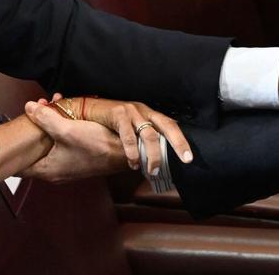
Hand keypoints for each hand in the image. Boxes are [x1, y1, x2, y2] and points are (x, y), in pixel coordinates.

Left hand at [20, 101, 130, 181]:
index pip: (18, 166)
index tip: (6, 138)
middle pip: (33, 152)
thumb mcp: (68, 129)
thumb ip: (46, 118)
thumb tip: (29, 107)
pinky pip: (58, 146)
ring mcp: (65, 167)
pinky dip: (57, 132)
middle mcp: (54, 172)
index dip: (11, 151)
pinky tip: (64, 117)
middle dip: (32, 129)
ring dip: (46, 128)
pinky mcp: (75, 161)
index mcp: (47, 169)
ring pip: (47, 147)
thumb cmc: (97, 145)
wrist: (126, 153)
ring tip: (50, 107)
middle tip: (34, 110)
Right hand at [79, 96, 193, 174]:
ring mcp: (131, 111)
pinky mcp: (118, 114)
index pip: (171, 125)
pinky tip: (133, 162)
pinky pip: (128, 135)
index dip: (181, 140)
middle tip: (184, 160)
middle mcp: (144, 111)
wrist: (89, 109)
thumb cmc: (112, 122)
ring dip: (152, 154)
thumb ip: (143, 138)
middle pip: (166, 126)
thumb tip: (157, 159)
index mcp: (150, 114)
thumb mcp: (131, 127)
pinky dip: (132, 151)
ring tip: (153, 170)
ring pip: (149, 134)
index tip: (189, 157)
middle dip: (177, 144)